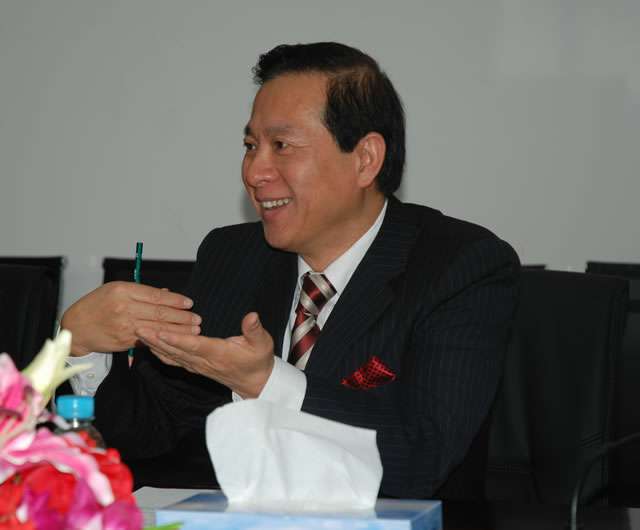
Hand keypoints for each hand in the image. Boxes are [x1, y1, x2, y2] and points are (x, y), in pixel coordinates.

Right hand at [60, 281, 200, 356]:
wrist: (77, 327)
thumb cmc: (97, 305)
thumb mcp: (115, 290)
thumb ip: (141, 292)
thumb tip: (166, 294)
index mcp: (123, 291)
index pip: (156, 296)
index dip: (175, 300)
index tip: (189, 303)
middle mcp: (124, 308)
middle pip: (160, 312)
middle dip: (182, 317)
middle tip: (197, 319)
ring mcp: (125, 326)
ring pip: (158, 327)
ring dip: (178, 329)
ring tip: (194, 330)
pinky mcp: (125, 341)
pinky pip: (149, 339)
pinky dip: (164, 339)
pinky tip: (176, 339)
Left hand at [135, 312, 274, 397]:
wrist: (255, 382)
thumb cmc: (257, 361)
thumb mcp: (262, 344)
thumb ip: (255, 330)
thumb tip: (251, 316)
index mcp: (218, 353)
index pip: (193, 345)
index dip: (176, 338)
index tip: (160, 331)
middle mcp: (204, 361)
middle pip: (175, 350)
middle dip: (156, 339)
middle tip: (139, 328)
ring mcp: (197, 365)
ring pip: (171, 355)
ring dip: (154, 345)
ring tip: (139, 333)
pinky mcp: (194, 366)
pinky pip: (173, 359)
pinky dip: (159, 351)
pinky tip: (150, 345)